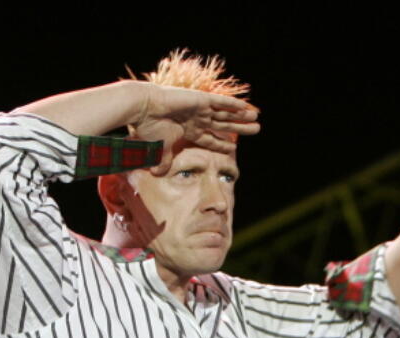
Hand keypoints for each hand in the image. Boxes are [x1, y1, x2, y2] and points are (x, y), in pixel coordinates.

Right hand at [132, 84, 260, 174]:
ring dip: (242, 116)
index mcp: (188, 129)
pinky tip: (247, 107)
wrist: (143, 108)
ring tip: (256, 118)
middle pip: (224, 124)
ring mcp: (200, 108)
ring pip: (226, 113)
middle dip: (240, 127)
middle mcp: (196, 118)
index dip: (223, 143)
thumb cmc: (149, 127)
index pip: (211, 138)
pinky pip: (222, 102)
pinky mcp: (201, 99)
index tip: (234, 146)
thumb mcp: (161, 148)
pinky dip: (234, 104)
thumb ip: (164, 161)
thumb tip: (156, 175)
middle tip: (256, 129)